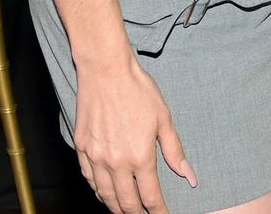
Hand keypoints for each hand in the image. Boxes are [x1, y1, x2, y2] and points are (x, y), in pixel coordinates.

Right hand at [73, 52, 195, 212]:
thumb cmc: (138, 90)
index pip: (150, 196)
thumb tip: (189, 176)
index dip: (158, 211)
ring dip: (116, 206)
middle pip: (126, 203)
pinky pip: (89, 179)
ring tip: (125, 210)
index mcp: (140, 157)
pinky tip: (104, 191)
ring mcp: (96, 157)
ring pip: (105, 195)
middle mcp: (116, 162)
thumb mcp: (163, 118)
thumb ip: (174, 150)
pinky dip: (98, 190)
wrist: (106, 71)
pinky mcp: (82, 148)